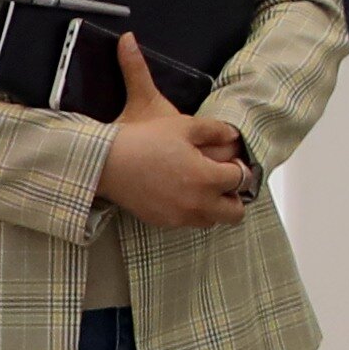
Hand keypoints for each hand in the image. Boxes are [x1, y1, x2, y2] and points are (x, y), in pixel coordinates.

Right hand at [94, 37, 259, 228]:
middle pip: (235, 212)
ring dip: (214, 206)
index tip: (231, 162)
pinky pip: (190, 222)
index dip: (239, 168)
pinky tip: (180, 192)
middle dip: (234, 196)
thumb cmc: (144, 141)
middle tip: (222, 180)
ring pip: (213, 220)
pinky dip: (193, 211)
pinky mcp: (165, 222)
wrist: (107, 163)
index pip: (241, 179)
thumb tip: (233, 135)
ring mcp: (181, 217)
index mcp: (207, 178)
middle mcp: (198, 203)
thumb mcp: (184, 126)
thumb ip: (215, 130)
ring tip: (201, 186)